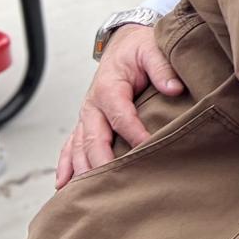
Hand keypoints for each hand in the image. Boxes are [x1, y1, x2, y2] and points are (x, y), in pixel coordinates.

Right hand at [54, 22, 185, 186]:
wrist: (123, 45)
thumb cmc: (139, 49)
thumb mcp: (152, 50)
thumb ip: (162, 68)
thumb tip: (174, 88)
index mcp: (109, 87)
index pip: (120, 116)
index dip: (133, 134)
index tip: (147, 150)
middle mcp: (92, 105)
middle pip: (94, 138)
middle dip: (100, 161)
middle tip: (110, 184)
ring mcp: (86, 116)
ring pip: (79, 147)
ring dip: (81, 170)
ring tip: (85, 194)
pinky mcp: (86, 123)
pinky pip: (71, 146)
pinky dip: (66, 165)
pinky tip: (63, 185)